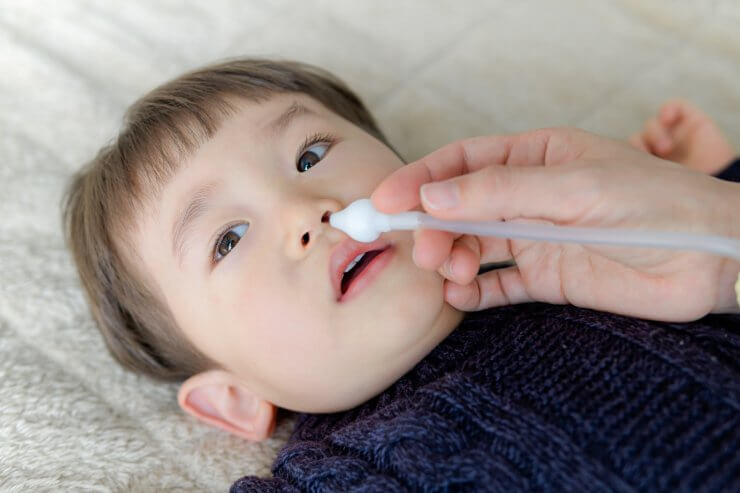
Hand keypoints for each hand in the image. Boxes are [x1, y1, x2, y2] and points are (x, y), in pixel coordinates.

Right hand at [372, 128, 739, 320]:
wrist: (709, 260)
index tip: (385, 202)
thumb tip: (432, 197)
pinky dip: (474, 295)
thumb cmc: (654, 204)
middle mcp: (528, 197)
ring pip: (472, 247)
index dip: (419, 180)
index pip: (461, 163)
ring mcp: (534, 238)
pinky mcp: (546, 279)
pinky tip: (464, 299)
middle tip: (428, 254)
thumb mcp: (573, 188)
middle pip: (458, 209)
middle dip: (434, 229)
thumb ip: (501, 191)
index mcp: (534, 157)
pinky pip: (497, 286)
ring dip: (454, 260)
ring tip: (458, 275)